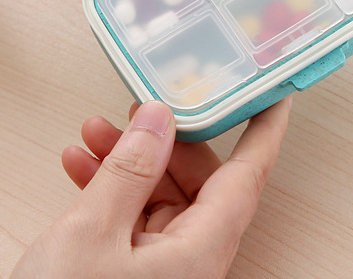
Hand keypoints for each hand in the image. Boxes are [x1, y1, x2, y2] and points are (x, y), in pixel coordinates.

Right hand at [11, 97, 291, 278]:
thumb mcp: (90, 232)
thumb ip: (129, 170)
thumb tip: (160, 118)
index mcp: (201, 250)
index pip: (248, 175)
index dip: (264, 129)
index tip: (273, 92)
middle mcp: (192, 261)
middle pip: (199, 181)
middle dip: (163, 140)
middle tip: (134, 110)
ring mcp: (164, 271)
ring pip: (161, 197)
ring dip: (128, 162)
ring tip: (92, 133)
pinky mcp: (134, 277)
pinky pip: (134, 221)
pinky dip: (110, 192)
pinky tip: (80, 167)